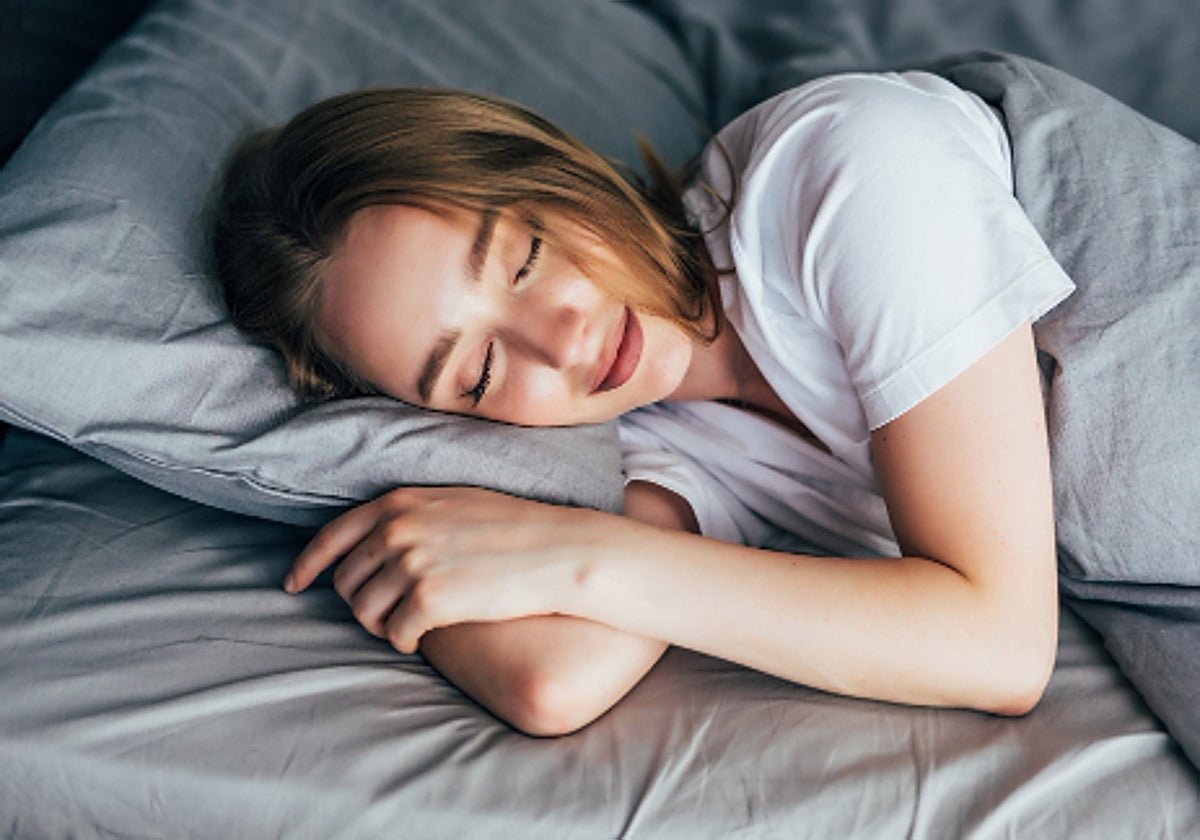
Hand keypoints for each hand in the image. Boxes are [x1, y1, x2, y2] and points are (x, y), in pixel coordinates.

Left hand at [285, 486, 610, 652]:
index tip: (295, 584)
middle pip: (345, 582)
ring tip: (415, 622)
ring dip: (384, 625)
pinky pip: (394, 635)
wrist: (560, 551)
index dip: (308, 564)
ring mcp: (410, 563)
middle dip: (362, 603)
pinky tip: (430, 632)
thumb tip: (374, 542)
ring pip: (364, 613)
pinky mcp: (427, 599)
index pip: (332, 535)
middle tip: (393, 613)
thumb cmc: (515, 529)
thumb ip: (409, 516)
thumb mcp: (453, 503)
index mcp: (399, 503)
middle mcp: (396, 529)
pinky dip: (406, 640)